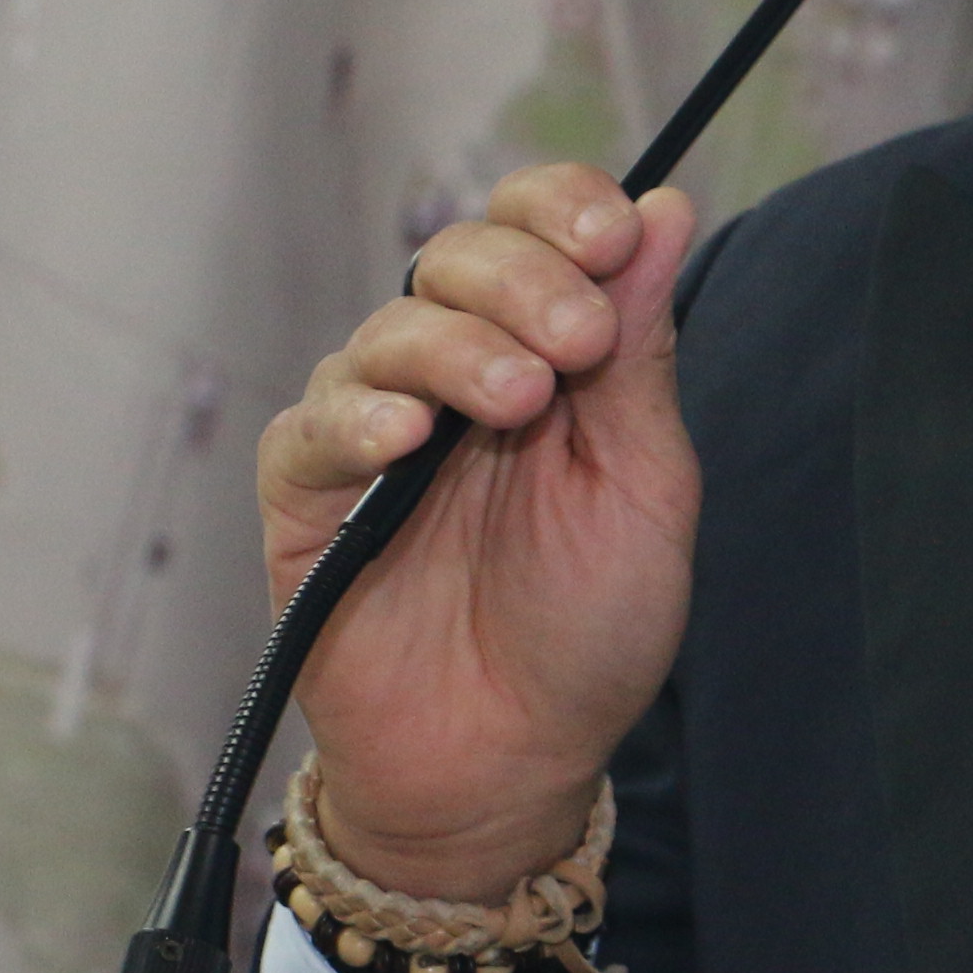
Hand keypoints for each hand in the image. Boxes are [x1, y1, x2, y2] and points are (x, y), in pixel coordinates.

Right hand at [254, 165, 702, 891]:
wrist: (511, 764)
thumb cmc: (586, 631)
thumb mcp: (640, 486)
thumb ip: (639, 350)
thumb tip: (664, 208)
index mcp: (547, 355)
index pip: (538, 231)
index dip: (566, 212)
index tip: (615, 238)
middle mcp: (457, 373)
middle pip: (459, 258)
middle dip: (524, 278)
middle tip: (576, 344)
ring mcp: (376, 428)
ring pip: (392, 331)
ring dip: (457, 349)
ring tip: (513, 401)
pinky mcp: (308, 493)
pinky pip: (315, 425)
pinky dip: (359, 416)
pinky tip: (406, 437)